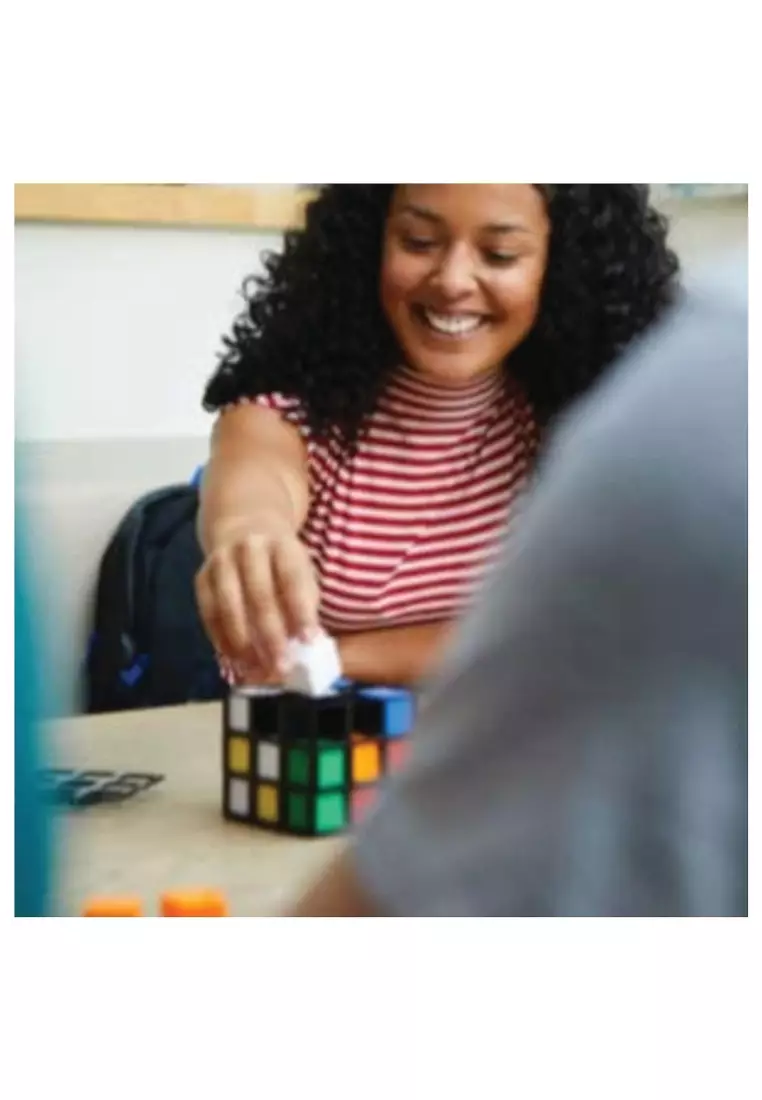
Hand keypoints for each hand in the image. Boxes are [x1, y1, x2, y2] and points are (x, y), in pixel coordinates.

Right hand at [195, 524, 319, 679]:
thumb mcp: (301, 569)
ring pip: (228, 605)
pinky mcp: (201, 576)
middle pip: (258, 595)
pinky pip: (208, 612)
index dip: (300, 611)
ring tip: (254, 669)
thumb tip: (306, 645)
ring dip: (242, 643)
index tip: (309, 641)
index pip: (292, 579)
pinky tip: (232, 660)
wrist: (243, 527)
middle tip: (281, 666)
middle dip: (270, 635)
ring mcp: (221, 561)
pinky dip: (220, 639)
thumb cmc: (281, 561)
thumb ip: (305, 602)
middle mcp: (249, 548)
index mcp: (282, 545)